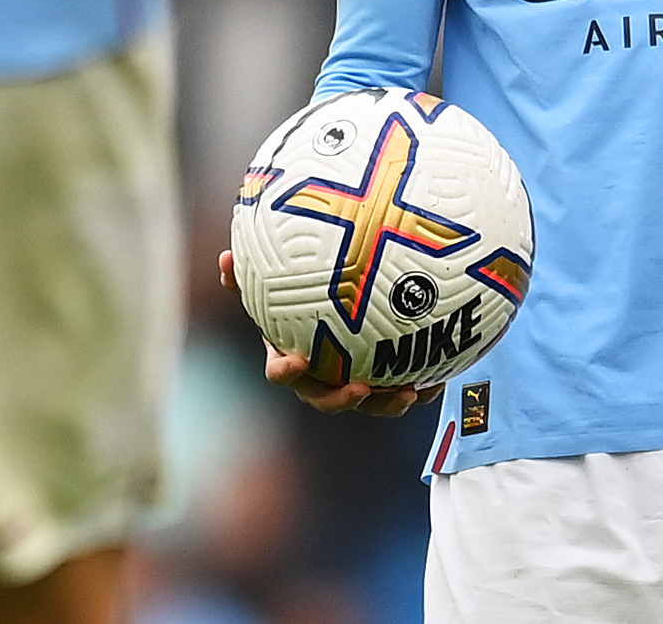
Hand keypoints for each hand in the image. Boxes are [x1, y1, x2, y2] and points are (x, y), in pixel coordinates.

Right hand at [215, 251, 430, 417]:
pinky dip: (421, 389)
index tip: (296, 359)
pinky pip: (400, 390)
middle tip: (360, 387)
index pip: (281, 371)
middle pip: (327, 398)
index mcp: (291, 356)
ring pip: (370, 403)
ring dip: (388, 404)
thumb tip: (223, 258)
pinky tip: (439, 378)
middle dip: (342, 400)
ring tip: (410, 392)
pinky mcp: (383, 384)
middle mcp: (320, 377)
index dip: (287, 371)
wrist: (338, 311)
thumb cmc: (298, 294)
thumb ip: (248, 275)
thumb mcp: (273, 282)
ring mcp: (351, 383)